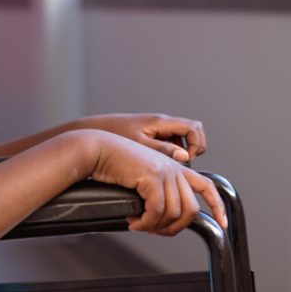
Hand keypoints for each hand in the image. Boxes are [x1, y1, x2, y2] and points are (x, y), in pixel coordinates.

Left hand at [80, 114, 206, 162]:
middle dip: (193, 150)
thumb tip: (184, 157)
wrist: (94, 131)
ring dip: (181, 154)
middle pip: (192, 133)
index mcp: (161, 122)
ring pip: (181, 140)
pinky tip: (158, 168)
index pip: (193, 128)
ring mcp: (157, 129)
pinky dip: (170, 155)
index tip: (186, 160)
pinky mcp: (151, 136)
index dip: (196, 144)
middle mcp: (162, 123)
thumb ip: (163, 150)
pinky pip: (170, 144)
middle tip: (182, 165)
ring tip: (169, 168)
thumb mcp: (139, 145)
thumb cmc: (112, 135)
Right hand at [90, 131, 225, 235]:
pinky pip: (156, 210)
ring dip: (154, 226)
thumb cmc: (115, 166)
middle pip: (191, 209)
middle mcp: (174, 168)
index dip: (217, 206)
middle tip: (154, 231)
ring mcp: (164, 171)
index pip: (207, 186)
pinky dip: (145, 223)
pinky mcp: (151, 176)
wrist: (98, 150)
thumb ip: (159, 193)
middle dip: (175, 227)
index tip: (222, 224)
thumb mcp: (143, 179)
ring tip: (139, 225)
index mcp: (175, 167)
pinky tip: (133, 222)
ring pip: (173, 213)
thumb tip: (164, 219)